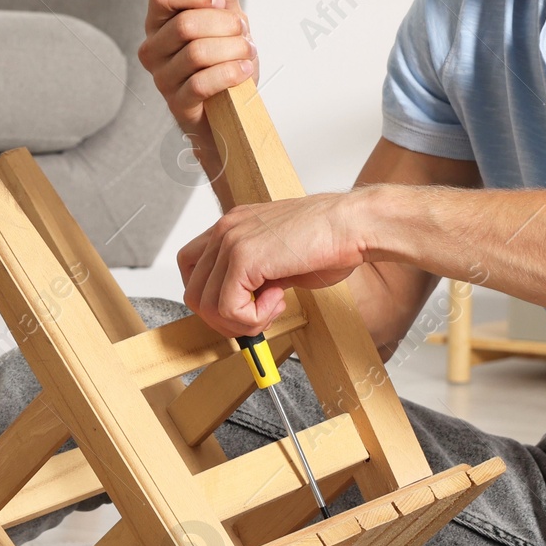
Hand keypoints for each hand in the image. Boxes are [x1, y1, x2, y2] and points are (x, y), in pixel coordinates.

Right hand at [138, 0, 255, 132]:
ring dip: (233, 50)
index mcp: (160, 22)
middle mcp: (153, 49)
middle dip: (225, 25)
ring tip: (246, 54)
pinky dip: (231, 73)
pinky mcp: (177, 104)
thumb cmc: (224, 60)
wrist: (232, 106)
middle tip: (242, 32)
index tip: (221, 1)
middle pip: (185, 24)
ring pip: (196, 53)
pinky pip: (201, 83)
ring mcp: (162, 78)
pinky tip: (244, 71)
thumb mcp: (228, 18)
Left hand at [177, 191, 370, 336]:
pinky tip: (280, 300)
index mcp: (231, 227)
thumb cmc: (328, 242)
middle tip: (257, 318)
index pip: (191, 269)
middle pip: (193, 292)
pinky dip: (253, 319)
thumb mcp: (276, 261)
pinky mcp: (243, 258)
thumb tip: (239, 311)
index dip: (211, 297)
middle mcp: (225, 230)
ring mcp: (231, 242)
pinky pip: (228, 309)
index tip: (240, 308)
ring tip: (274, 307)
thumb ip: (252, 279)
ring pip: (207, 306)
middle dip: (224, 318)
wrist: (354, 225)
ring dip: (241, 320)